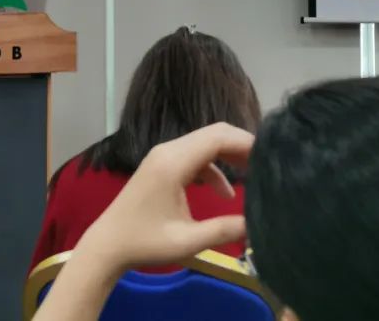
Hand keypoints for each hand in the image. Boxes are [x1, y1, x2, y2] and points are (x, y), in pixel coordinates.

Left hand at [32, 123, 254, 320]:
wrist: (107, 244)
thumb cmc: (144, 242)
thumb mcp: (187, 241)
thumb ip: (223, 230)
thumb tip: (258, 225)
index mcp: (173, 163)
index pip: (217, 137)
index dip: (246, 142)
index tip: (271, 156)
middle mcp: (168, 151)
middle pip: (212, 134)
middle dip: (242, 146)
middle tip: (268, 163)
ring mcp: (162, 156)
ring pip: (204, 144)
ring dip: (228, 156)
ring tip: (254, 176)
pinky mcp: (161, 166)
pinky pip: (194, 156)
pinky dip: (213, 168)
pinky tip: (225, 193)